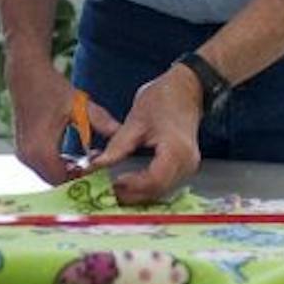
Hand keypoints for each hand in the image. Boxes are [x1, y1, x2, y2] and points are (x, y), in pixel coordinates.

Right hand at [7, 58, 119, 184]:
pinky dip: (58, 164)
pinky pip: (43, 166)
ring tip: (86, 157)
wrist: (26, 75)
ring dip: (67, 170)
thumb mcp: (80, 106)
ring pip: (49, 174)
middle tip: (95, 165)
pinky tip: (72, 154)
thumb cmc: (51, 88)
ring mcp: (23, 154)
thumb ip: (102, 122)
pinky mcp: (24, 149)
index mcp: (41, 149)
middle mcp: (28, 156)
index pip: (62, 180)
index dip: (82, 179)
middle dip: (76, 176)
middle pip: (55, 181)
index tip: (98, 170)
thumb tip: (122, 134)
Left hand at [90, 64, 202, 203]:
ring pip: (161, 191)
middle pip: (158, 190)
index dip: (131, 187)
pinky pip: (165, 183)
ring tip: (116, 187)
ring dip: (139, 192)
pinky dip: (147, 186)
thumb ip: (117, 147)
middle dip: (132, 194)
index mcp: (175, 150)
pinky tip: (131, 182)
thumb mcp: (135, 121)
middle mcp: (186, 163)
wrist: (187, 88)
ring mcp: (188, 166)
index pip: (153, 180)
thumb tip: (96, 165)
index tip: (111, 184)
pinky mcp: (184, 166)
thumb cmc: (164, 99)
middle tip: (108, 190)